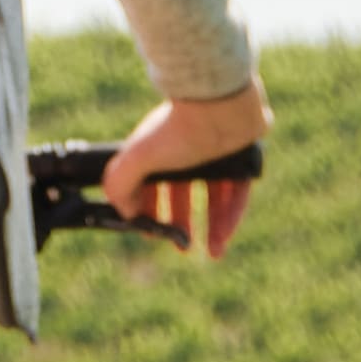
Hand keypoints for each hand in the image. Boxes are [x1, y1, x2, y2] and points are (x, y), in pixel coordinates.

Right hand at [102, 85, 267, 252]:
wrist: (220, 107)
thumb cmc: (177, 130)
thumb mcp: (137, 159)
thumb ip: (120, 185)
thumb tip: (125, 212)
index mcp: (159, 147)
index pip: (151, 183)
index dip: (149, 208)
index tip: (150, 230)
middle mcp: (187, 150)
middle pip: (182, 192)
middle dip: (181, 222)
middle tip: (182, 246)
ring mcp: (216, 155)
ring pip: (213, 196)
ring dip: (211, 227)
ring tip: (212, 254)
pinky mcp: (240, 159)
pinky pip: (237, 193)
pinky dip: (230, 217)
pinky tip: (223, 238)